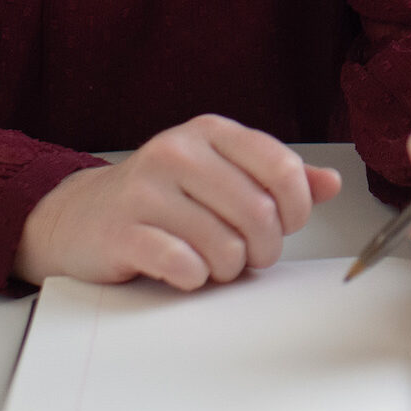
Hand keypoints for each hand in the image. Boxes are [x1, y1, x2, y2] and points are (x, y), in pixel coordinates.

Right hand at [13, 114, 342, 289]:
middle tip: (245, 254)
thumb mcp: (220, 174)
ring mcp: (147, 188)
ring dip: (225, 269)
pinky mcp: (123, 230)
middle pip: (259, 213)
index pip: (281, 168)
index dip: (295, 209)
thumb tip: (331, 183)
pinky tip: (181, 269)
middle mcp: (178, 151)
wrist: (80, 217)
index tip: (284, 225)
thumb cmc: (162, 198)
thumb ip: (276, 178)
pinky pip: (184, 266)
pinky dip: (192, 278)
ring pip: (226, 247)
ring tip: (208, 261)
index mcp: (210, 132)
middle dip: (262, 249)